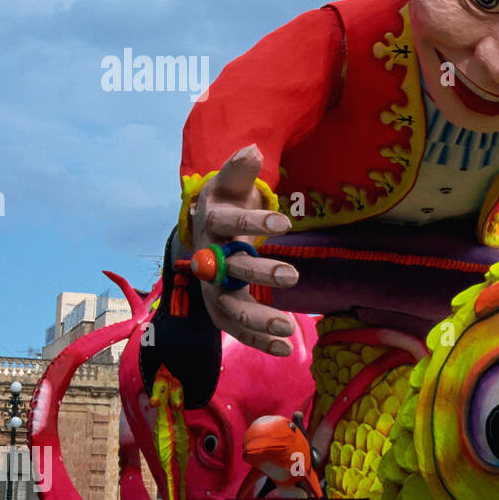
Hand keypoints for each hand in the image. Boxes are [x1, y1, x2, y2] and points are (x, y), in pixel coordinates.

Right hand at [191, 145, 299, 355]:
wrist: (205, 228)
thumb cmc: (224, 203)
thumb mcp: (230, 184)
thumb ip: (240, 169)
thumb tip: (253, 150)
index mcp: (212, 227)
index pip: (230, 225)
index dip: (255, 222)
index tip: (285, 222)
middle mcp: (209, 261)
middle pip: (229, 273)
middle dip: (260, 275)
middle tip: (293, 276)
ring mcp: (214, 288)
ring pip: (230, 309)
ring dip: (258, 321)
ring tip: (289, 329)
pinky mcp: (223, 308)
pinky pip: (238, 329)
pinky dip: (259, 341)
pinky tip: (285, 349)